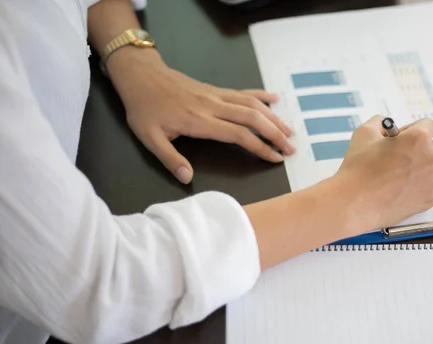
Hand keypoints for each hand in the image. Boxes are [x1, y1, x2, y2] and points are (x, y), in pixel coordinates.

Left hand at [106, 49, 294, 183]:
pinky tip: (276, 99)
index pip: (238, 134)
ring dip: (273, 117)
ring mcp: (217, 94)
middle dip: (275, 134)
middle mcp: (213, 105)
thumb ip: (170, 158)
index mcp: (199, 120)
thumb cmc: (144, 108)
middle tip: (291, 149)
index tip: (275, 158)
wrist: (141, 76)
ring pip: (252, 104)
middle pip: (253, 118)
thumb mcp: (149, 137)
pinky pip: (243, 91)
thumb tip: (187, 178)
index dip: (260, 146)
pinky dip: (261, 95)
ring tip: (289, 131)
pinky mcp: (216, 89)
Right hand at [334, 115, 432, 232]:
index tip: (399, 138)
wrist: (355, 203)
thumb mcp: (364, 132)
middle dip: (418, 149)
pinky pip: (427, 187)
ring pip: (431, 168)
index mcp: (419, 139)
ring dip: (418, 168)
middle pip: (432, 146)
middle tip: (396, 157)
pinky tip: (397, 189)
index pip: (427, 125)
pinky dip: (416, 187)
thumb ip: (379, 122)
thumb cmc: (359, 169)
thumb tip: (385, 126)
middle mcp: (432, 159)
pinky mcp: (429, 199)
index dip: (411, 130)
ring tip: (394, 176)